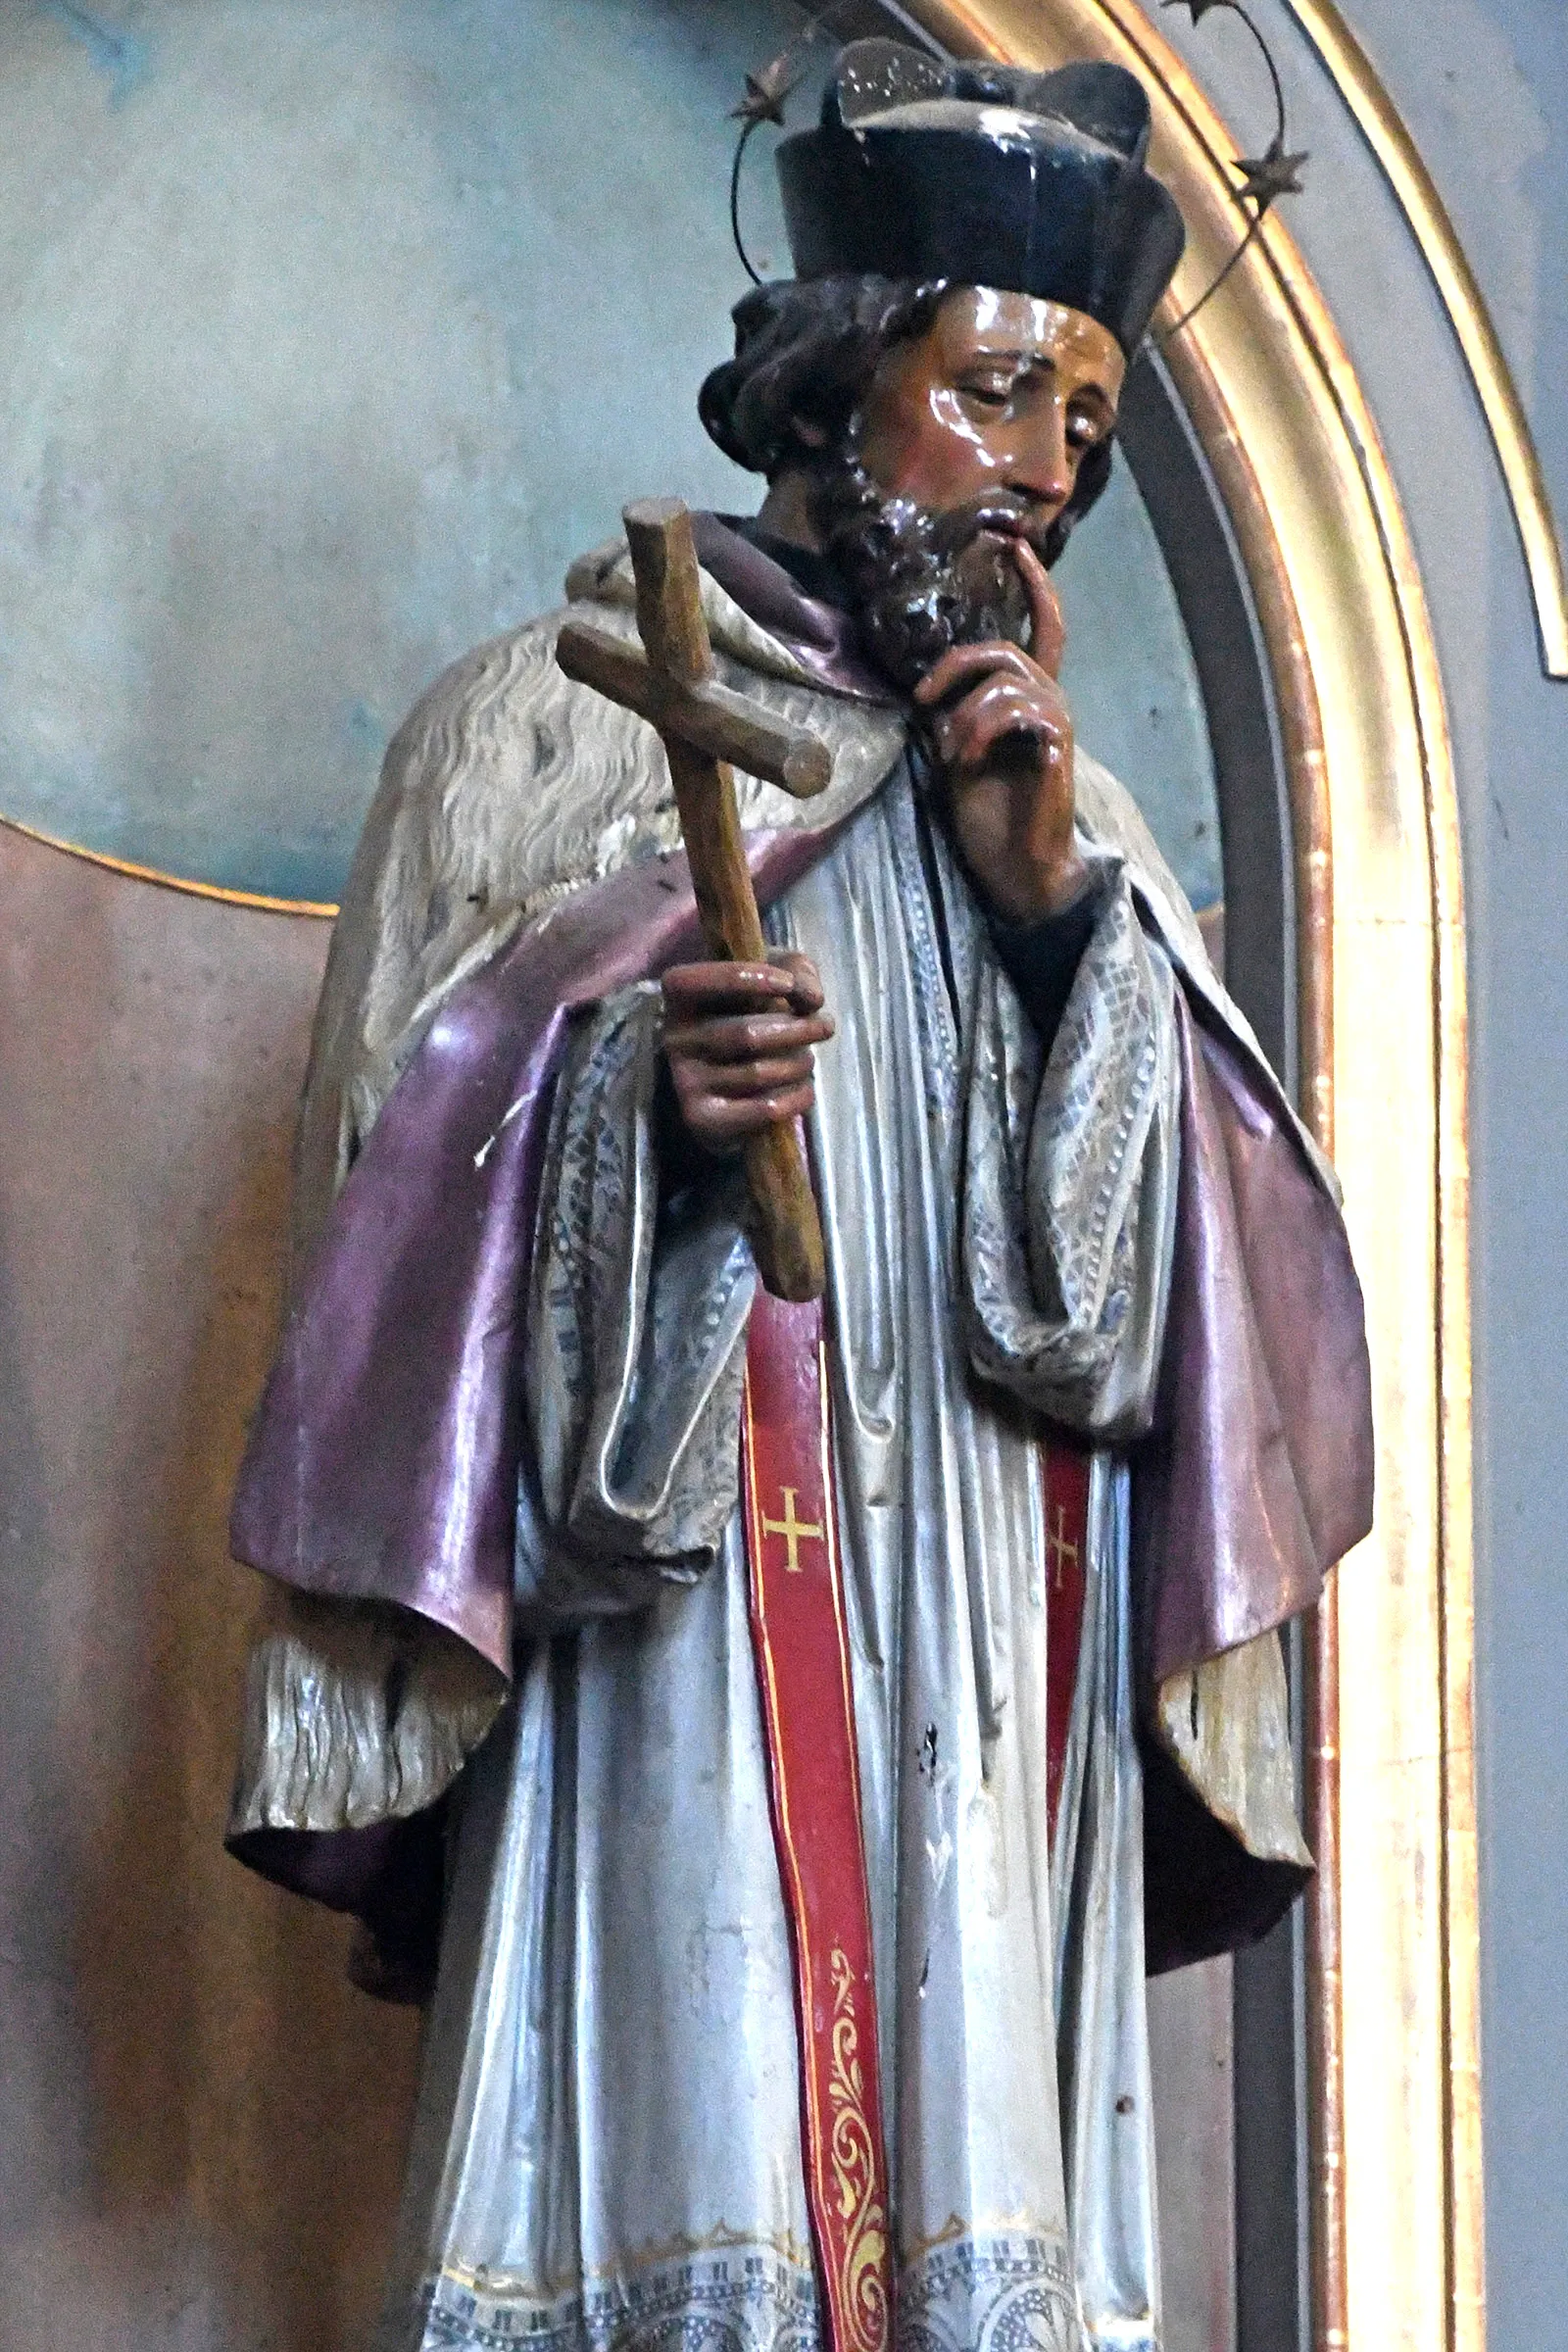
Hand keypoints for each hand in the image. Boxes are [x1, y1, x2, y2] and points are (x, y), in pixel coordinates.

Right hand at [661, 952, 833, 1155]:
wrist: (724, 1084)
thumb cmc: (749, 1014)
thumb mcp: (770, 977)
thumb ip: (795, 971)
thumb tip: (812, 999)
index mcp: (680, 996)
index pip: (703, 981)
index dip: (748, 979)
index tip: (789, 985)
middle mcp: (674, 1038)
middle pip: (745, 1035)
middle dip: (797, 1030)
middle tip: (825, 1026)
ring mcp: (685, 1081)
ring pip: (759, 1073)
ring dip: (799, 1064)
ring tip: (809, 1058)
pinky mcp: (702, 1118)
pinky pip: (762, 1109)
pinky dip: (796, 1097)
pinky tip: (805, 1088)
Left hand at [913, 538, 1086, 923]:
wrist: (1015, 868)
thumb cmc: (988, 815)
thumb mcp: (958, 753)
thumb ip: (953, 714)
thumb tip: (930, 692)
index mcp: (1029, 698)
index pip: (1043, 629)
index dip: (1034, 587)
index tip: (1016, 547)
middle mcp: (1049, 701)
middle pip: (1004, 649)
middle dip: (955, 666)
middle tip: (924, 700)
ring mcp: (1056, 723)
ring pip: (1005, 681)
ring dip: (964, 715)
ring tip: (951, 754)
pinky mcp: (1056, 746)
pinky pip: (1017, 710)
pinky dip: (980, 730)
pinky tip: (966, 761)